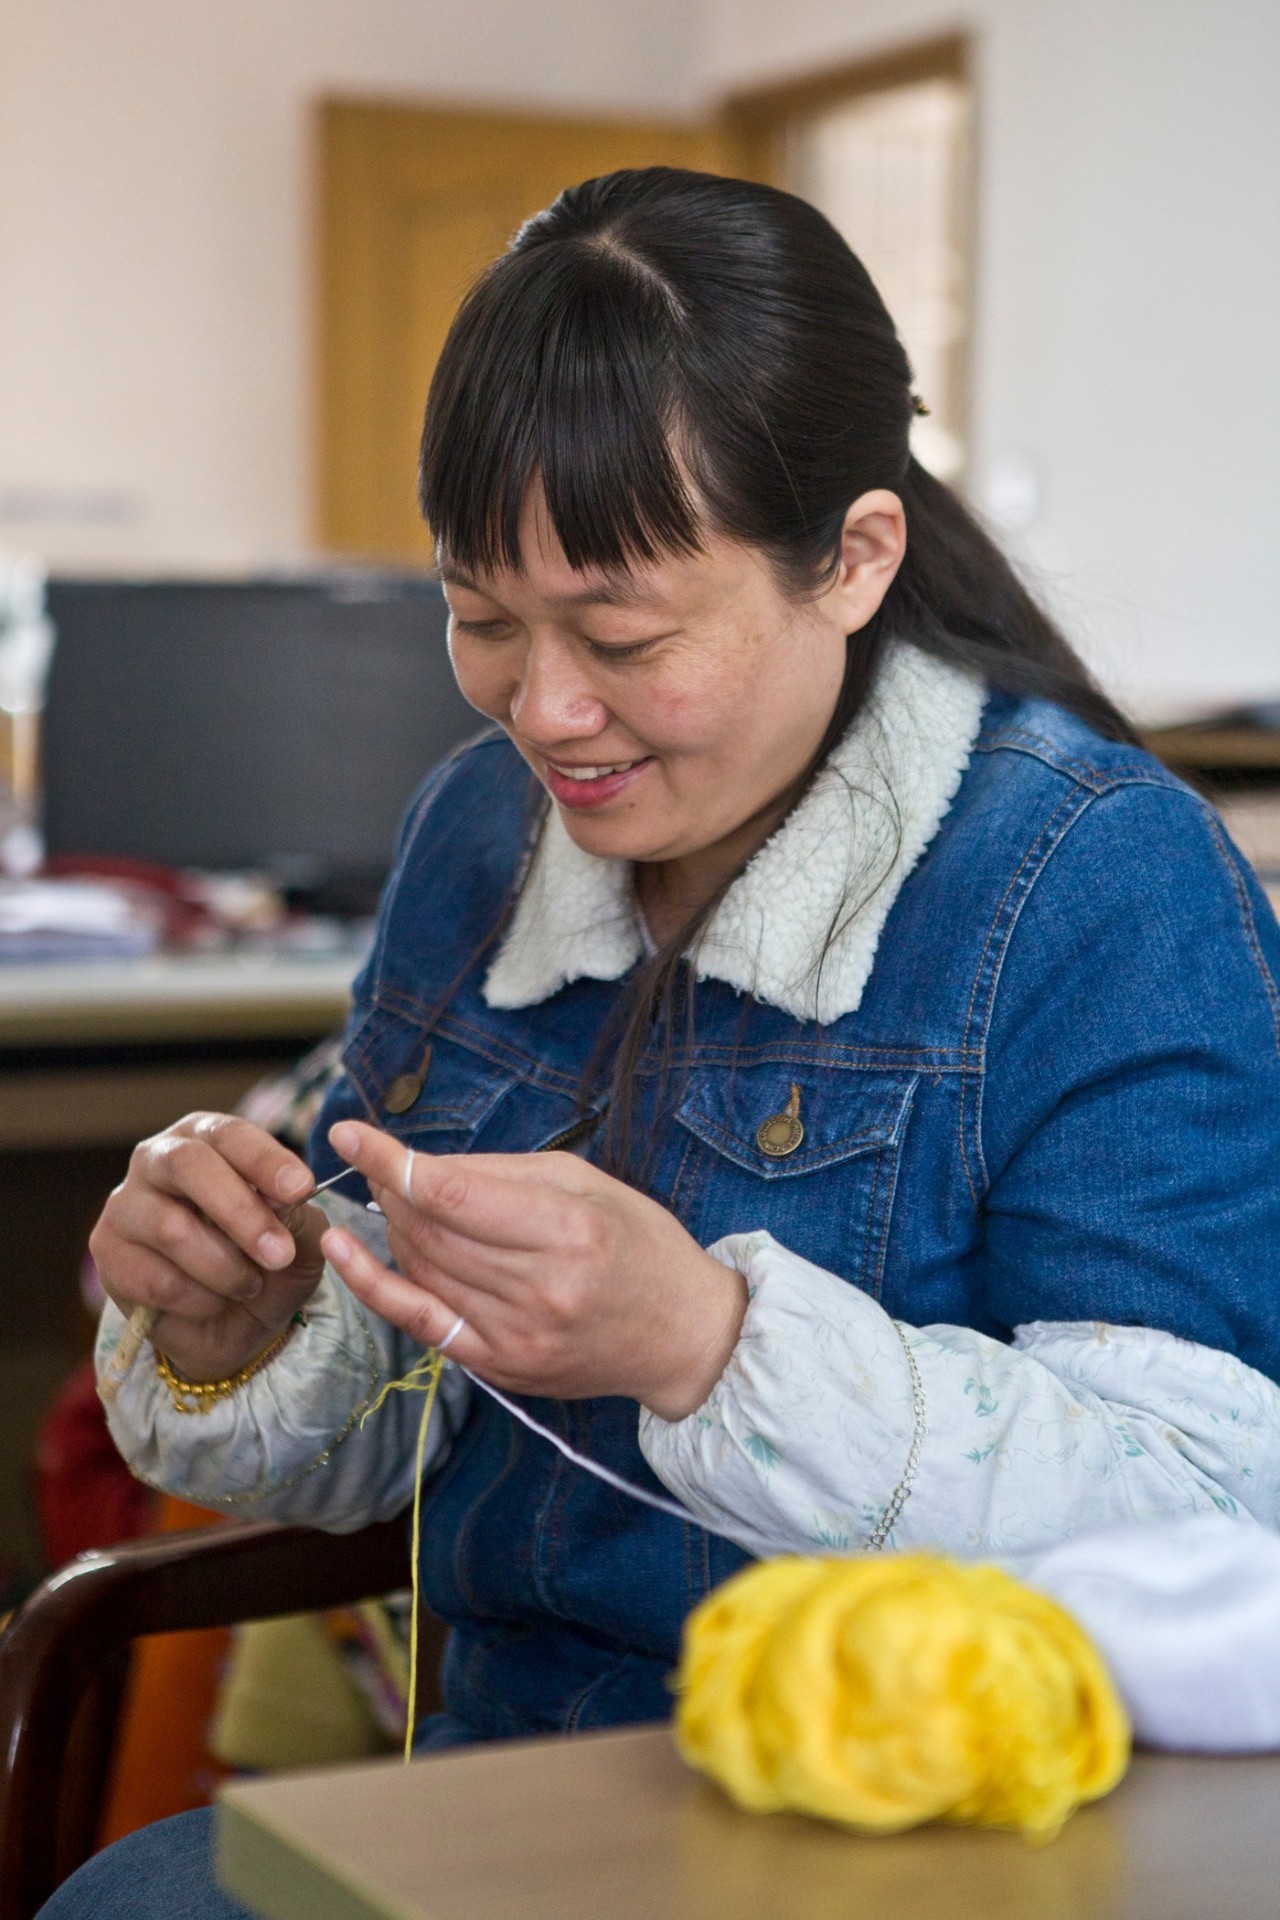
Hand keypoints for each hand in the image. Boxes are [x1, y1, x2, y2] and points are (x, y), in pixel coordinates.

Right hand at [90, 1112, 326, 1381]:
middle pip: (188, 1165)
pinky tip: (213, 1303)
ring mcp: (125, 1205)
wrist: (235, 1323)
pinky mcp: (108, 1253)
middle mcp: (158, 1159)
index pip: (229, 1133)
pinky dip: (197, 1299)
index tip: (300, 1189)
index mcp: (206, 1138)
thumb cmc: (266, 1260)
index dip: (264, 1159)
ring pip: (172, 1229)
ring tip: (249, 1285)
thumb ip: (296, 1213)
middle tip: (280, 1254)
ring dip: (224, 1267)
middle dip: (241, 1212)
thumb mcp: (299, 1237)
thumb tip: (285, 1196)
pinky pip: (155, 1278)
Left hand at [321, 1121, 747, 1420]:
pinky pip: (420, 1321)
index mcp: (567, 1230)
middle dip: (390, 1186)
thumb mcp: (588, 1182)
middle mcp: (538, 1286)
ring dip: (389, 1225)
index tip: (349, 1132)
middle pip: (428, 1229)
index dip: (390, 1160)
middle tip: (378, 1161)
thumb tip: (423, 1166)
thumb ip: (502, 1172)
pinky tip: (342, 1252)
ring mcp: (516, 1334)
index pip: (451, 1193)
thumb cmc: (642, 1245)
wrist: (683, 1336)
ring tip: (385, 1196)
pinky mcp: (501, 1366)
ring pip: (420, 1267)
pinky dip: (374, 1284)